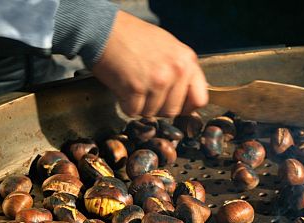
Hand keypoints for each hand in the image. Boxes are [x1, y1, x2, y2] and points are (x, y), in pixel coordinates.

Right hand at [92, 11, 207, 116]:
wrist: (103, 28)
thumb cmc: (132, 36)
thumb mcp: (168, 46)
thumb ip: (180, 69)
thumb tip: (186, 94)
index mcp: (187, 61)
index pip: (200, 99)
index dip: (186, 107)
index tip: (175, 105)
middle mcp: (177, 71)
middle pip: (173, 110)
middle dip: (158, 107)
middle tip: (146, 93)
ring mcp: (158, 80)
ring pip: (153, 113)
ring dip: (141, 105)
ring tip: (133, 85)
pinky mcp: (137, 87)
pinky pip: (134, 111)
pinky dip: (126, 104)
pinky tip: (123, 87)